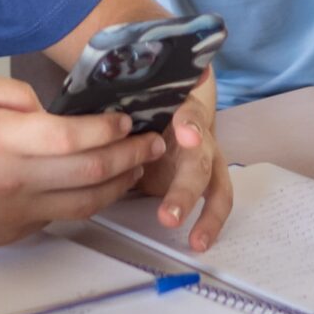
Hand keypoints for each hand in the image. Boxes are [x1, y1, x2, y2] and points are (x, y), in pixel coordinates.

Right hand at [0, 70, 166, 246]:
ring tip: (134, 167)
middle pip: (90, 173)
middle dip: (129, 156)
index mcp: (0, 140)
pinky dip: (82, 201)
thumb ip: (11, 94)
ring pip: (83, 204)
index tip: (125, 119)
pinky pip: (57, 217)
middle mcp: (12, 181)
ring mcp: (13, 213)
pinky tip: (92, 186)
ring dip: (117, 185)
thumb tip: (45, 112)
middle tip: (150, 143)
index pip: (72, 138)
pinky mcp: (9, 233)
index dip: (107, 130)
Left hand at [135, 70, 231, 251]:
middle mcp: (199, 133)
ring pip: (215, 185)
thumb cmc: (146, 101)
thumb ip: (119, 91)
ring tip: (197, 241)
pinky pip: (216, 201)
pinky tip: (200, 242)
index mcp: (180, 107)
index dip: (189, 123)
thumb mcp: (134, 93)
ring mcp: (207, 157)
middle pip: (199, 159)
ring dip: (207, 213)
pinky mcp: (208, 179)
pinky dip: (210, 222)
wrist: (168, 103)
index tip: (184, 133)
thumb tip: (97, 70)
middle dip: (186, 189)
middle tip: (168, 215)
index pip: (189, 112)